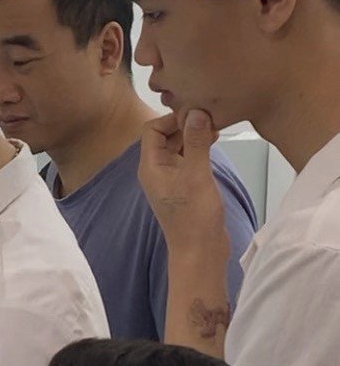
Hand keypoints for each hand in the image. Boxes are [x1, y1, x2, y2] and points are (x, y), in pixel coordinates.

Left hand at [138, 109, 225, 247]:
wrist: (200, 252)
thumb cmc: (194, 217)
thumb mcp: (196, 174)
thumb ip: (196, 142)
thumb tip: (196, 112)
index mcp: (150, 166)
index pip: (152, 129)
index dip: (172, 118)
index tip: (196, 115)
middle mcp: (156, 171)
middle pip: (165, 136)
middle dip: (185, 125)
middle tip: (209, 119)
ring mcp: (170, 179)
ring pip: (178, 147)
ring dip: (193, 136)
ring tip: (215, 129)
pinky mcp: (184, 186)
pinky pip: (187, 159)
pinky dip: (198, 149)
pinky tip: (214, 144)